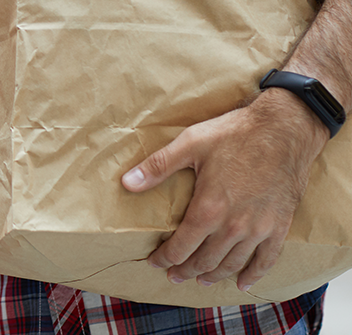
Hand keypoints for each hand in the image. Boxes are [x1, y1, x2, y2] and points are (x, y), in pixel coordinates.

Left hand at [121, 90, 327, 290]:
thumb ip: (158, 167)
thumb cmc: (235, 134)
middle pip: (205, 260)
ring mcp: (259, 229)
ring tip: (202, 280)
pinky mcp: (280, 225)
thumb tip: (127, 182)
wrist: (284, 129)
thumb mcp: (190, 144)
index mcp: (208, 208)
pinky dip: (254, 274)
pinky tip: (244, 283)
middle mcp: (234, 226)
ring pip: (232, 263)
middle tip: (174, 276)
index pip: (181, 246)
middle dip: (186, 270)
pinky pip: (267, 259)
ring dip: (215, 275)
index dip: (165, 258)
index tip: (155, 262)